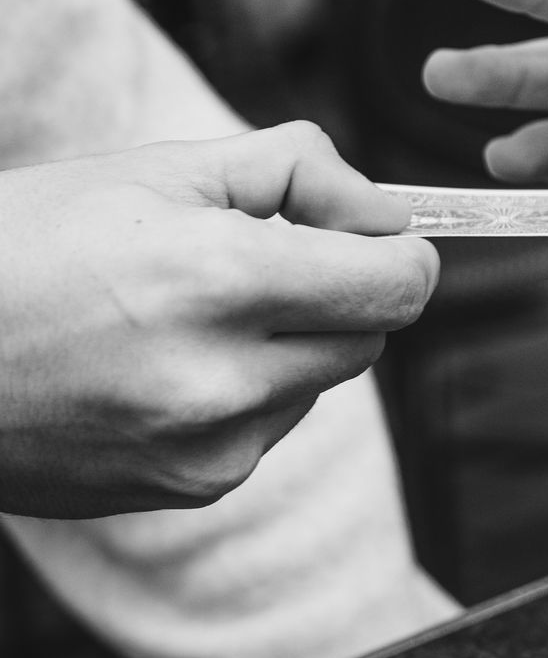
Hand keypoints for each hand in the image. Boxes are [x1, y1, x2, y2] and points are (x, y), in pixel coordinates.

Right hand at [0, 122, 439, 517]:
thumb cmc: (23, 245)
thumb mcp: (155, 169)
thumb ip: (294, 171)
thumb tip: (383, 208)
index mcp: (220, 281)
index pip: (399, 284)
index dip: (400, 251)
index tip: (373, 233)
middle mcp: (224, 378)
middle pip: (372, 336)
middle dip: (341, 292)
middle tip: (265, 259)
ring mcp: (207, 446)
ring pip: (322, 384)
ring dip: (291, 345)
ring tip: (186, 314)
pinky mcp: (189, 488)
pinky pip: (269, 429)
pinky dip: (246, 394)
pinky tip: (161, 366)